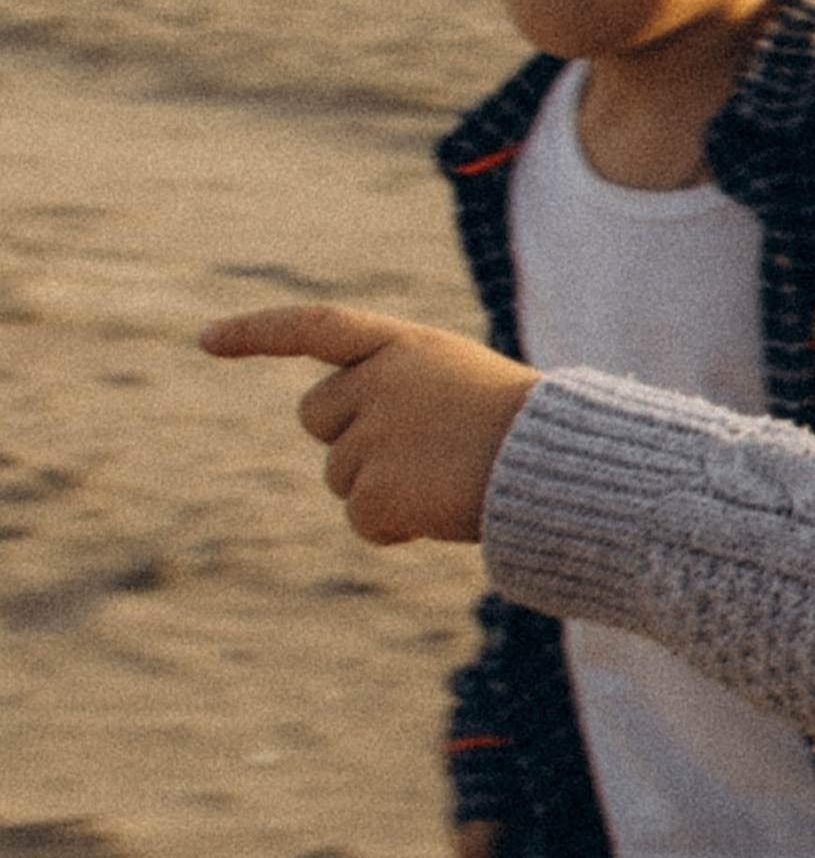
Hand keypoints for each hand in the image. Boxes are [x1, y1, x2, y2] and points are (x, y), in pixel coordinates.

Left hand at [201, 303, 536, 543]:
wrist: (566, 470)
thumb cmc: (538, 435)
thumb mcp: (469, 389)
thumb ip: (406, 395)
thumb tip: (357, 454)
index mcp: (405, 346)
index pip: (315, 327)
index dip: (258, 332)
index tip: (205, 340)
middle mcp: (379, 381)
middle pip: (320, 419)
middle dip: (352, 443)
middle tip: (423, 457)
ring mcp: (374, 436)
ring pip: (341, 476)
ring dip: (383, 490)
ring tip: (449, 483)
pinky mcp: (377, 491)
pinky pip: (363, 521)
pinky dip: (396, 530)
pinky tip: (442, 517)